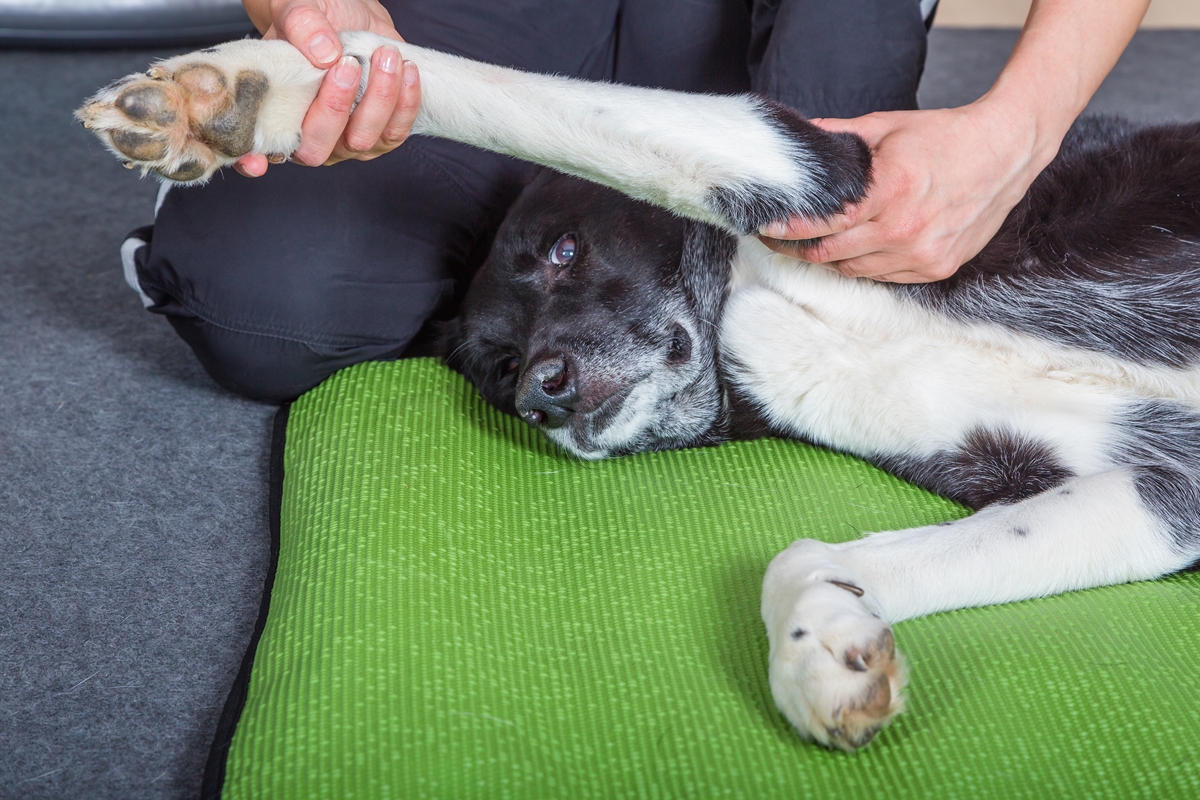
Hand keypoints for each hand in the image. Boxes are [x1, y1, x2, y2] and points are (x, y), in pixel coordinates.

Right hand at [235, 0, 420, 176]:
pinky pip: (396, 132)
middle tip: (347, 64)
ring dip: (379, 99)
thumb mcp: (297, 9)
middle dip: (336, 108)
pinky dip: (405, 102)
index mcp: (275, 114)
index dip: (253, 161)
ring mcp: (346, 141)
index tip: (256, 160)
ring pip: (364, 141)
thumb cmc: (312, 20)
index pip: (258, 150)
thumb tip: (323, 52)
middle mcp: (309, 137)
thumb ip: (302, 25)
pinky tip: (406, 71)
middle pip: (319, 149)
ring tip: (385, 56)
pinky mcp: (380, 134)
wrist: (348, 15)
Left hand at [758, 102, 1044, 282]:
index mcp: (888, 191)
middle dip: (801, 248)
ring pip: (854, 270)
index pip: (823, 222)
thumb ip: (837, 136)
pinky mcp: (937, 267)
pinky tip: (859, 247)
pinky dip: (866, 264)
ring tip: (818, 242)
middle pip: (832, 254)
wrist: (1007, 151)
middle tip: (781, 238)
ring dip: (833, 258)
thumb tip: (798, 138)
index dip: (789, 229)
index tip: (766, 228)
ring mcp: (922, 253)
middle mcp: (904, 229)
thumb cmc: (945, 136)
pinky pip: (884, 276)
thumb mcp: (885, 127)